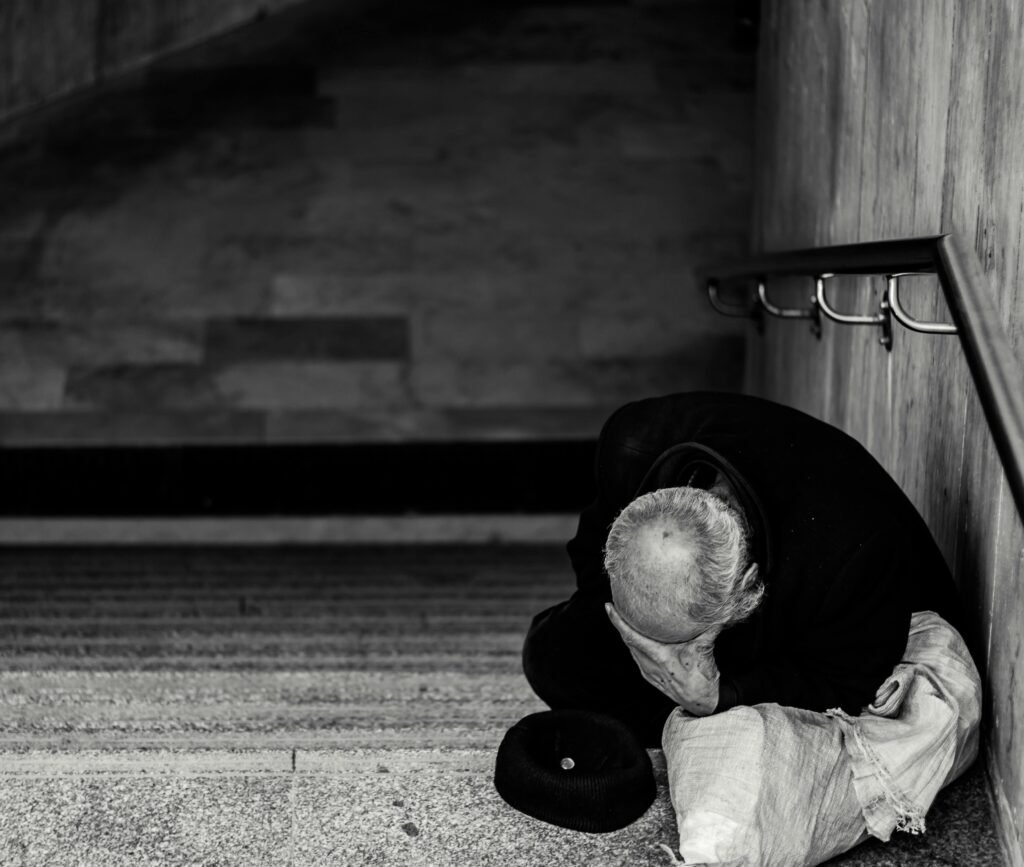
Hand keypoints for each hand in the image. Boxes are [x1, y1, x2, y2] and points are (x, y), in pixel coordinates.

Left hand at [605, 603, 720, 715]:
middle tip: (613, 606)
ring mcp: (649, 672)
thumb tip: (719, 613)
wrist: (702, 703)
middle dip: (618, 623)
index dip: (618, 621)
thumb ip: (709, 630)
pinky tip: (637, 637)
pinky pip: (637, 657)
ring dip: (625, 634)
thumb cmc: (702, 678)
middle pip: (627, 641)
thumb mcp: (705, 651)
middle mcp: (650, 665)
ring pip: (631, 649)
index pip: (631, 636)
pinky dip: (633, 645)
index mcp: (659, 657)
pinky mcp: (651, 677)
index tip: (608, 607)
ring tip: (622, 618)